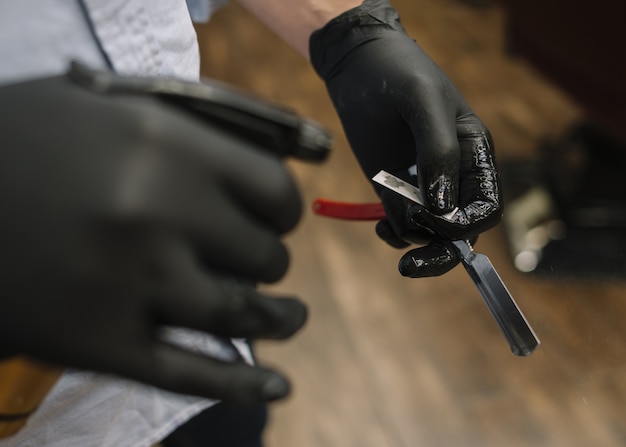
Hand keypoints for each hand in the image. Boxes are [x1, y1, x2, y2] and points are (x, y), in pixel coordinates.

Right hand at [0, 74, 305, 403]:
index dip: (283, 208)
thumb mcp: (109, 105)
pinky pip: (190, 374)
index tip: (273, 216)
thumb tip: (297, 151)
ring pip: (242, 316)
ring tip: (291, 316)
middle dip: (266, 258)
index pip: (275, 191)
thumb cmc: (26, 139)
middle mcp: (154, 213)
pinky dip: (242, 386)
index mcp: (164, 145)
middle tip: (253, 257)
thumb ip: (199, 124)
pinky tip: (277, 388)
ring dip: (279, 319)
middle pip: (263, 255)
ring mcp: (127, 284)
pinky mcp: (96, 343)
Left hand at [310, 0, 500, 275]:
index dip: (465, 224)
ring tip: (385, 228)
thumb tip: (439, 207)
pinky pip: (403, 226)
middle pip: (461, 232)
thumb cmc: (397, 73)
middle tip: (409, 265)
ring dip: (411, 240)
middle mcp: (453, 177)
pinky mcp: (395, 191)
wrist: (356, 67)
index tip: (433, 221)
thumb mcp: (422, 102)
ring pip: (431, 235)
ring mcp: (423, 186)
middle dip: (439, 252)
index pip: (487, 207)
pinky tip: (379, 225)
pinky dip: (393, 234)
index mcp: (474, 155)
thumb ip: (437, 151)